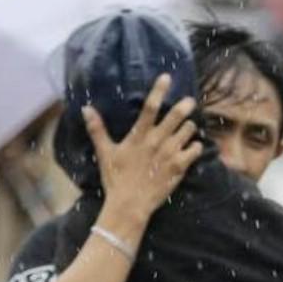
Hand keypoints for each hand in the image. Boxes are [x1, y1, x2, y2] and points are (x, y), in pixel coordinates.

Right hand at [86, 74, 202, 221]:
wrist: (130, 204)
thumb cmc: (116, 178)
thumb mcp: (105, 153)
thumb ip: (97, 129)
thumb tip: (86, 108)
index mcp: (139, 136)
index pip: (150, 107)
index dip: (159, 90)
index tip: (167, 77)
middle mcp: (157, 141)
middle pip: (176, 116)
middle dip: (185, 105)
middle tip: (190, 101)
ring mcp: (170, 154)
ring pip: (189, 131)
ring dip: (189, 127)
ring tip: (187, 127)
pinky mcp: (180, 167)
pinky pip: (196, 150)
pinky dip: (196, 146)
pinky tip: (193, 147)